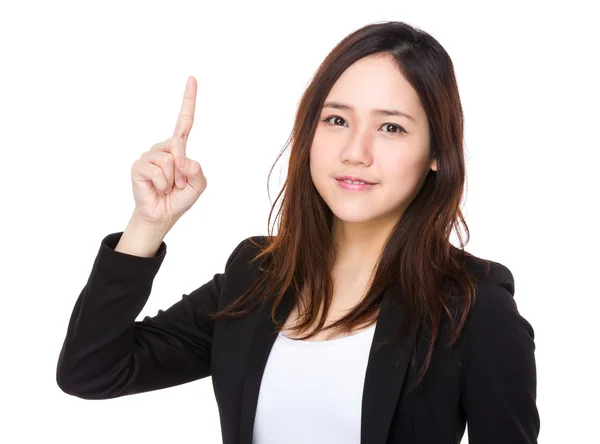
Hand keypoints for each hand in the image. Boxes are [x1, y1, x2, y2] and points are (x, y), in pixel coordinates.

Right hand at [130, 76, 206, 226]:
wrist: (162, 215)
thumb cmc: (179, 198)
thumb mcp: (198, 185)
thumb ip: (198, 172)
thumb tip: (183, 159)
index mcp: (179, 148)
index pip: (184, 121)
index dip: (188, 100)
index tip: (192, 78)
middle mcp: (163, 148)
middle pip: (179, 147)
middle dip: (184, 170)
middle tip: (177, 184)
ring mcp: (149, 155)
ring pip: (169, 161)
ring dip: (172, 180)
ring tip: (167, 187)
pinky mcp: (138, 166)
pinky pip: (157, 171)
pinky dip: (162, 184)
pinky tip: (157, 188)